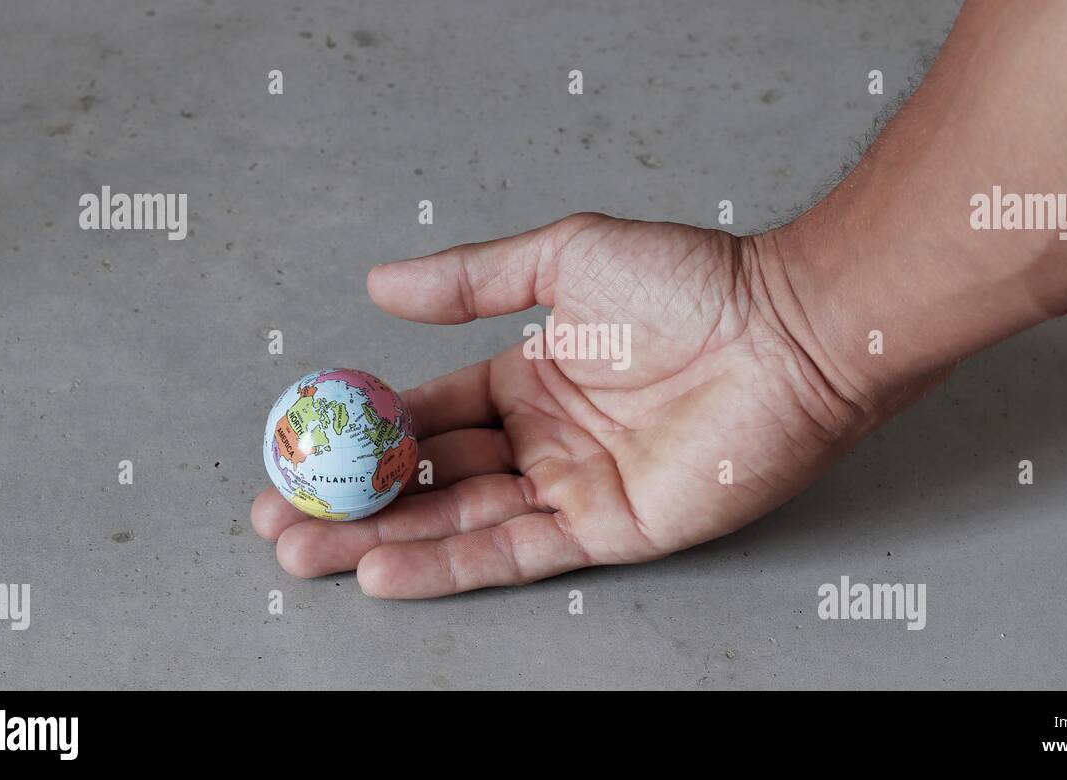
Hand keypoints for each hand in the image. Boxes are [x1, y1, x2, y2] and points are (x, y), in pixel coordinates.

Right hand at [252, 213, 878, 596]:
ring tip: (301, 548)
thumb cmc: (693, 284)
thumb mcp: (564, 259)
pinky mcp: (609, 529)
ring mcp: (574, 486)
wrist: (786, 330)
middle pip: (431, 477)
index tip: (299, 441)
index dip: (363, 428)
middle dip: (352, 498)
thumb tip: (382, 284)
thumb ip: (474, 280)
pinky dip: (448, 564)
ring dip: (379, 538)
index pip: (430, 412)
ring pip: (459, 521)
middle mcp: (545, 438)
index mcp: (530, 376)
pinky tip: (382, 568)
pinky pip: (515, 552)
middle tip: (279, 514)